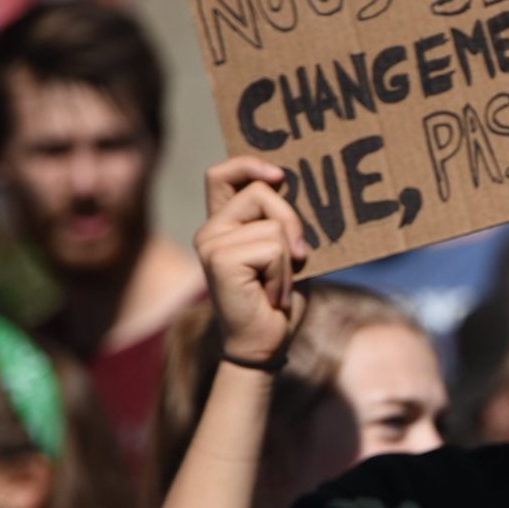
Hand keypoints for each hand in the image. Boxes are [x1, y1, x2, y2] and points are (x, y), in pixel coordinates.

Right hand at [194, 157, 310, 367]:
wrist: (264, 343)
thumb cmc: (278, 299)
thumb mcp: (287, 254)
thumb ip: (282, 223)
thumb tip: (292, 188)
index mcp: (224, 224)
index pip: (221, 175)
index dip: (248, 164)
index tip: (278, 175)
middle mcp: (211, 229)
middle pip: (261, 191)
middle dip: (292, 222)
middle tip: (298, 259)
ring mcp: (211, 243)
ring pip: (273, 225)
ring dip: (290, 259)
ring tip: (278, 285)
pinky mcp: (219, 259)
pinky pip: (273, 248)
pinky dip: (284, 274)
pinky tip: (271, 295)